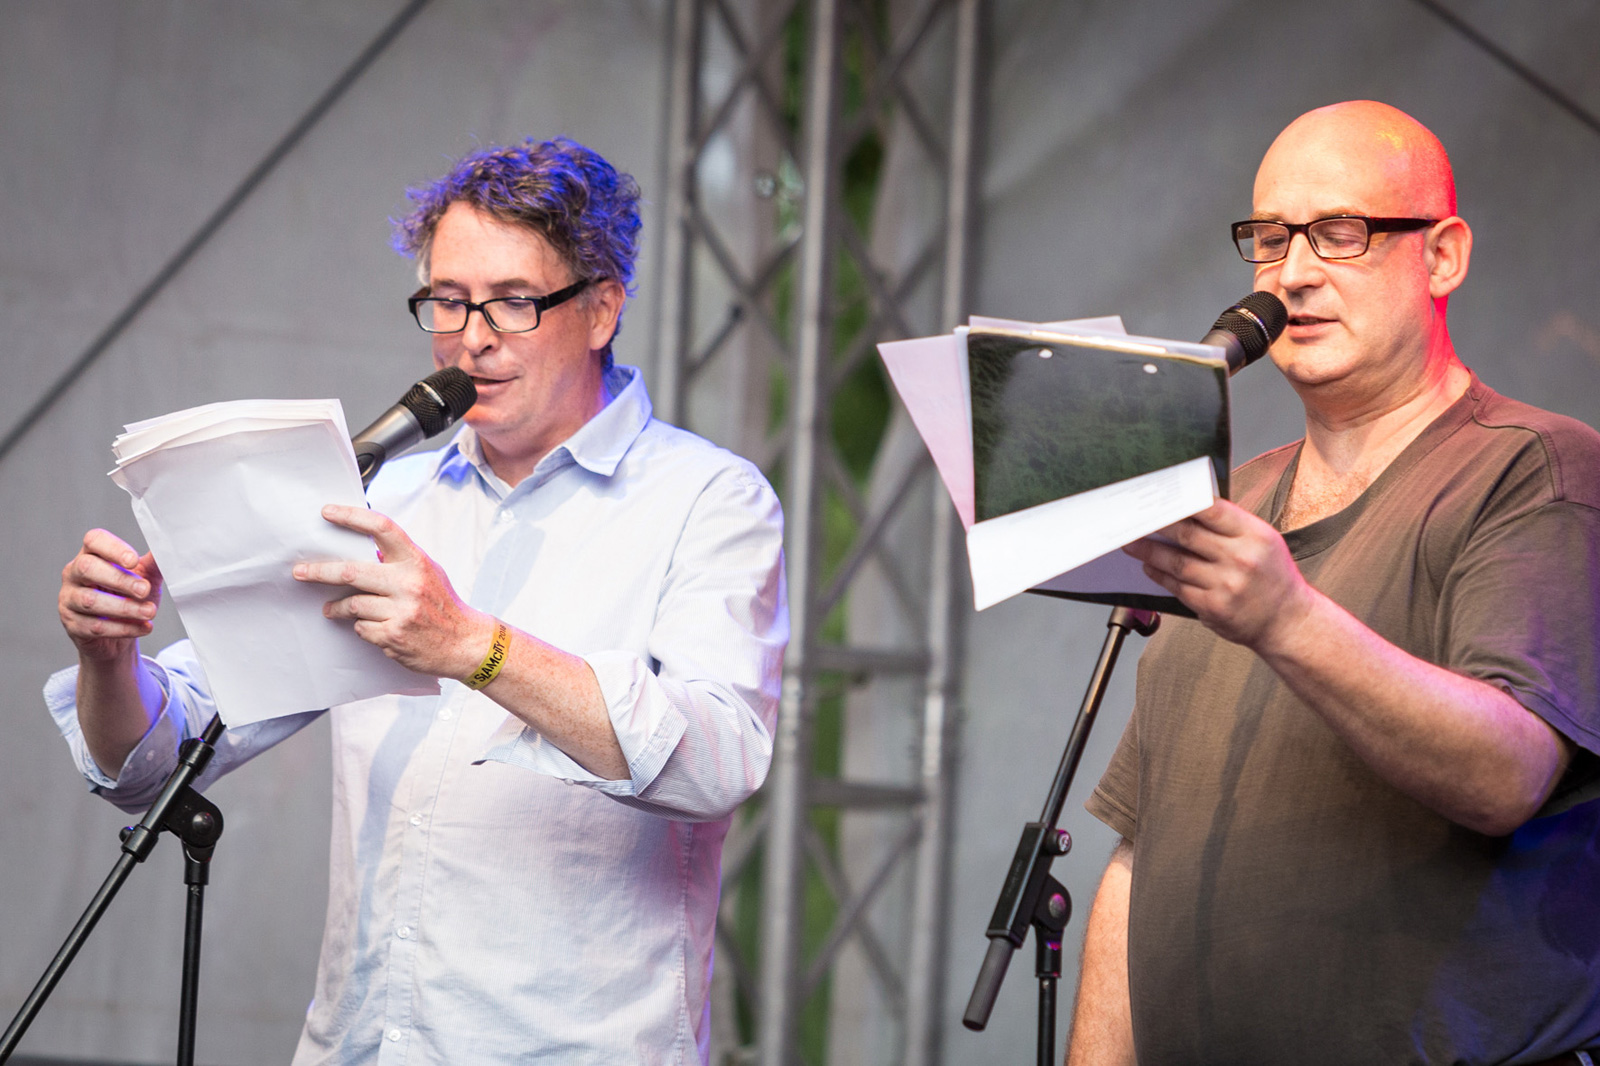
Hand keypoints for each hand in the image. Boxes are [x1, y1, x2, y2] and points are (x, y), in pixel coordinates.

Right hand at [59, 529, 163, 662]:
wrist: (122, 633)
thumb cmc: (131, 597)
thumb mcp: (145, 577)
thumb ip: (154, 564)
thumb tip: (166, 550)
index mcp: (92, 554)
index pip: (94, 540)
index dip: (113, 548)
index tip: (134, 561)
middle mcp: (74, 573)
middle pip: (87, 568)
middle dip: (119, 580)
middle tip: (145, 590)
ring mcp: (68, 599)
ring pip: (89, 600)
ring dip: (125, 608)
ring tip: (150, 612)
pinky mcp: (72, 624)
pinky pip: (94, 626)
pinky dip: (123, 628)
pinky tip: (143, 627)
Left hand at [293, 504, 491, 679]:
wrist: (465, 643)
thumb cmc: (443, 606)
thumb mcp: (428, 573)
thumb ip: (399, 561)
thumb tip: (365, 550)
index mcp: (416, 561)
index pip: (381, 528)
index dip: (351, 517)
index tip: (327, 513)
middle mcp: (408, 583)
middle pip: (351, 571)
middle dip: (319, 571)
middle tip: (300, 572)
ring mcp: (401, 610)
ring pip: (352, 603)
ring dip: (338, 607)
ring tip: (332, 608)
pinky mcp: (393, 635)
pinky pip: (361, 627)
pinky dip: (361, 627)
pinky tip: (372, 627)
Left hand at [1122, 499, 1314, 649]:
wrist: (1288, 621)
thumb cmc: (1273, 576)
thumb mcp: (1263, 541)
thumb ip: (1230, 526)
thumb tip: (1188, 509)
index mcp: (1255, 535)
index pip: (1212, 510)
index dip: (1182, 501)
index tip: (1160, 496)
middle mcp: (1241, 559)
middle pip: (1187, 535)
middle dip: (1157, 525)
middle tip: (1136, 518)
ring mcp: (1226, 585)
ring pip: (1176, 562)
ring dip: (1149, 552)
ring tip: (1131, 543)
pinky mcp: (1213, 607)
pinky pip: (1178, 587)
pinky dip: (1159, 576)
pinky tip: (1149, 567)